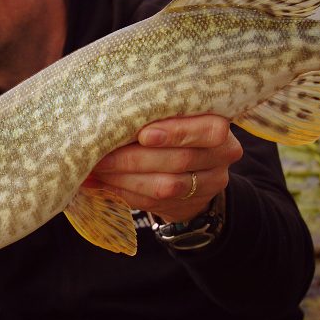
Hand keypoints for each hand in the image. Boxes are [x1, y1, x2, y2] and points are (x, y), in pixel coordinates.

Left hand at [84, 114, 241, 223]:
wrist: (194, 166)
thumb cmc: (175, 127)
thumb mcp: (176, 114)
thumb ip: (156, 114)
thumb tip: (111, 114)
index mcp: (219, 125)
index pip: (205, 131)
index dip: (175, 133)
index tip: (143, 135)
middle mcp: (222, 155)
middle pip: (179, 160)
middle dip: (134, 158)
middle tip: (101, 155)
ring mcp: (209, 183)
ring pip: (165, 186)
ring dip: (124, 179)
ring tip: (96, 169)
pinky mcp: (190, 205)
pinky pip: (153, 202)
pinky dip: (123, 193)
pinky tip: (101, 184)